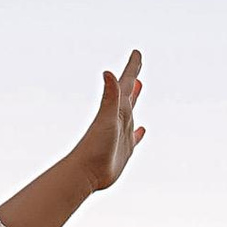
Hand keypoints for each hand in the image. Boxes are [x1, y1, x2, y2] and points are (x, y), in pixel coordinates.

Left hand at [70, 52, 143, 191]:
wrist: (85, 173)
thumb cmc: (94, 147)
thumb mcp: (106, 119)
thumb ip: (109, 97)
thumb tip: (107, 72)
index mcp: (116, 109)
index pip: (125, 83)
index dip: (132, 68)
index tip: (136, 53)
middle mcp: (118, 118)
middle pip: (128, 93)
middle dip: (133, 77)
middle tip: (137, 64)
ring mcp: (121, 133)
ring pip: (131, 111)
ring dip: (135, 98)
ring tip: (138, 86)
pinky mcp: (124, 149)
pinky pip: (134, 137)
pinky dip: (138, 131)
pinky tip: (141, 129)